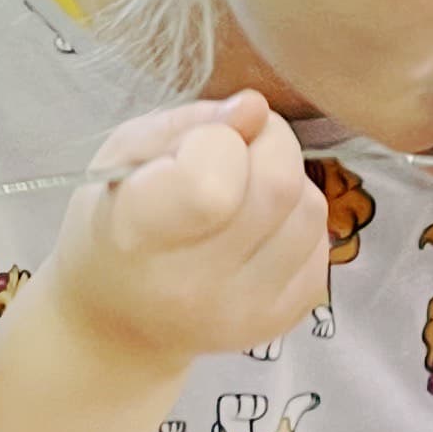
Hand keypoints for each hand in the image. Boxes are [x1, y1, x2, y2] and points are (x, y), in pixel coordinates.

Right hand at [46, 93, 328, 375]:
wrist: (117, 323)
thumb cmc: (112, 224)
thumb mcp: (122, 157)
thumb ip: (188, 123)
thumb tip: (256, 108)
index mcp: (137, 236)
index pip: (212, 181)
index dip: (214, 141)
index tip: (191, 147)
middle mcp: (194, 285)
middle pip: (277, 185)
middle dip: (268, 142)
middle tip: (237, 147)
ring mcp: (242, 311)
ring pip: (310, 211)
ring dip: (287, 180)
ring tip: (245, 189)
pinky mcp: (279, 321)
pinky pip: (320, 247)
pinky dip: (296, 222)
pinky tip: (259, 229)